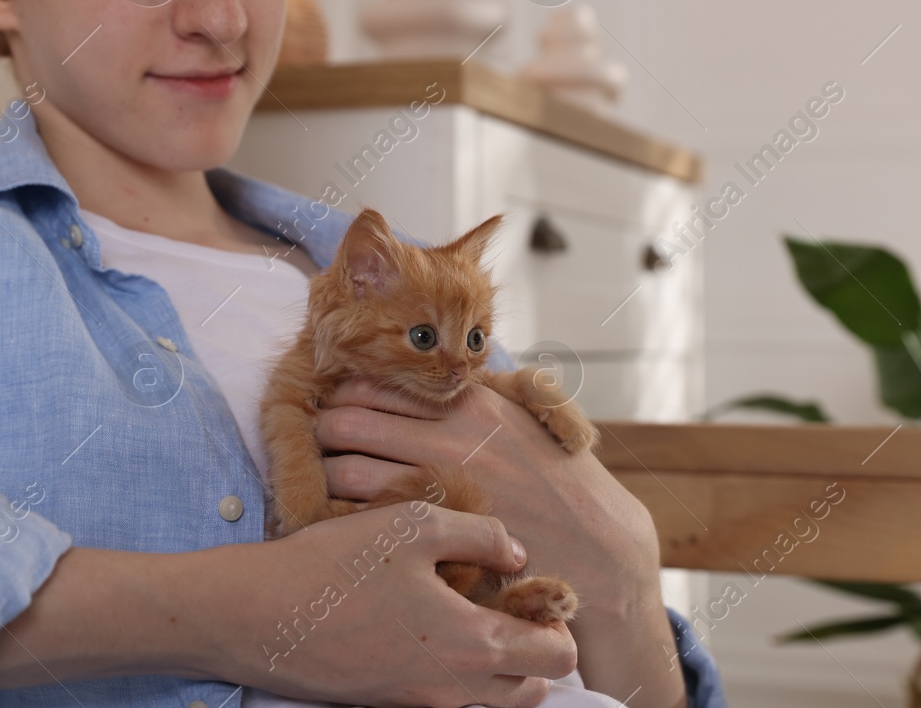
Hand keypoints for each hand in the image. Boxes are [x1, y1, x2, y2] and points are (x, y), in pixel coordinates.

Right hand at [197, 503, 576, 706]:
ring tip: (468, 611)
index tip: (531, 587)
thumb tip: (517, 554)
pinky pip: (449, 698)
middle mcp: (456, 689)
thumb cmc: (335, 566)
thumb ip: (481, 534)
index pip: (559, 656)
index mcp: (475, 646)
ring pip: (493, 699)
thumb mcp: (414, 525)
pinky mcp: (391, 704)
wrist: (257, 616)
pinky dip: (457, 671)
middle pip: (534, 688)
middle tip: (506, 602)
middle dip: (535, 648)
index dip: (558, 619)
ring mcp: (421, 704)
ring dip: (498, 663)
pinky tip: (426, 624)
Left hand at [316, 379, 686, 707]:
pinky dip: (344, 521)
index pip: (371, 385)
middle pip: (342, 422)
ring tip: (327, 493)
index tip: (340, 417)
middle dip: (322, 437)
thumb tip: (419, 368)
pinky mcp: (435, 537)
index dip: (344, 400)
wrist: (600, 552)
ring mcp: (441, 486)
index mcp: (467, 401)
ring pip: (340, 470)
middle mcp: (449, 436)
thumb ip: (474, 394)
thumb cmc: (559, 482)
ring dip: (324, 481)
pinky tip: (349, 529)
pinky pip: (361, 520)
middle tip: (320, 454)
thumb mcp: (525, 418)